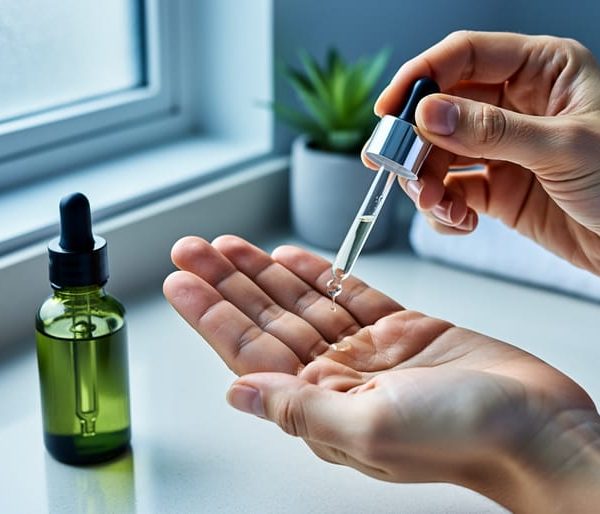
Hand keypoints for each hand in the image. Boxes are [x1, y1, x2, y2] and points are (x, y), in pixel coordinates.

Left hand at [163, 235, 599, 512]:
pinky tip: (289, 257)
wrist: (538, 425)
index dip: (212, 314)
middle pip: (268, 320)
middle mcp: (339, 377)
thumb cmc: (466, 437)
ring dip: (264, 272)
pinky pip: (348, 293)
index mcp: (323, 404)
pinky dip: (318, 273)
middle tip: (191, 249)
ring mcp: (369, 351)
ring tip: (228, 245)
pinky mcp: (401, 328)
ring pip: (303, 302)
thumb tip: (238, 394)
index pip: (250, 352)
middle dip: (227, 283)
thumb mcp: (370, 428)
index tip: (181, 283)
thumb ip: (300, 410)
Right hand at [367, 31, 599, 274]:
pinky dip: (445, 209)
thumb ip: (491, 130)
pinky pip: (453, 191)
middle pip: (443, 110)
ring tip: (436, 205)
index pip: (466, 56)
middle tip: (399, 168)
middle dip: (417, 143)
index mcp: (542, 71)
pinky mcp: (498, 188)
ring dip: (427, 182)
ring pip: (441, 154)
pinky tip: (460, 221)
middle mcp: (517, 105)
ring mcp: (503, 148)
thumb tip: (429, 114)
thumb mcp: (562, 147)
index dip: (421, 77)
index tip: (389, 109)